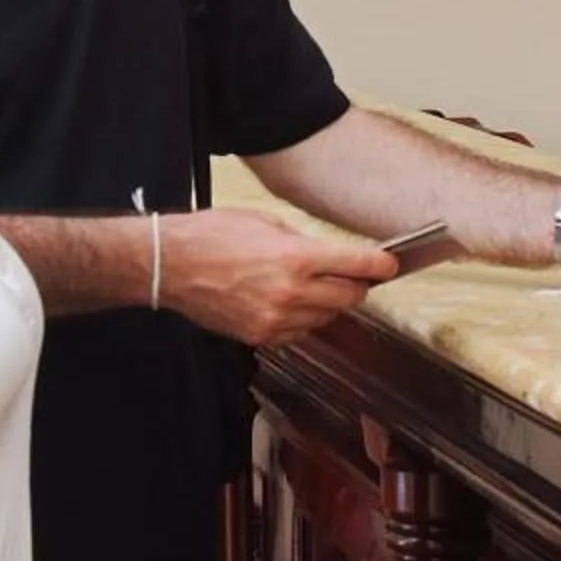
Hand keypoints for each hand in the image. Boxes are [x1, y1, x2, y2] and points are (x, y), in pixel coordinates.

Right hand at [155, 207, 397, 346]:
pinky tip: (295, 303)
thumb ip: (302, 243)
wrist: (170, 265)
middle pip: (349, 296)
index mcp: (296, 257)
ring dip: (331, 302)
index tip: (390, 263)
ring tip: (319, 286)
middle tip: (357, 274)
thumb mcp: (265, 223)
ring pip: (327, 316)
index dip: (380, 264)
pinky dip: (306, 319)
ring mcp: (275, 319)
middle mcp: (290, 292)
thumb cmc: (212, 235)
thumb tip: (330, 255)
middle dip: (358, 284)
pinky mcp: (260, 336)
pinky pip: (301, 332)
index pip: (357, 265)